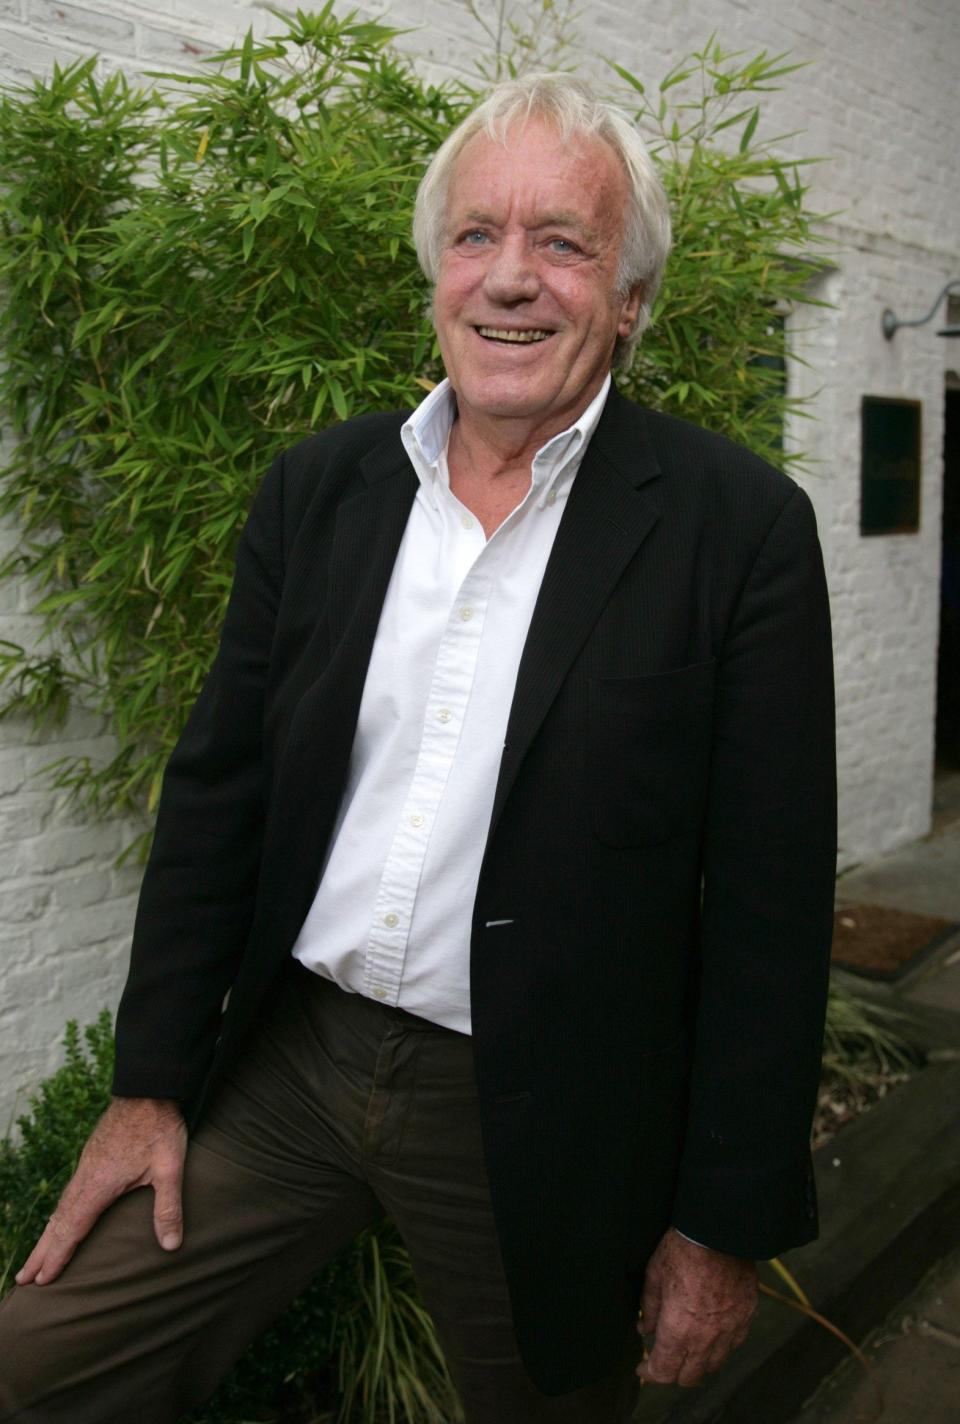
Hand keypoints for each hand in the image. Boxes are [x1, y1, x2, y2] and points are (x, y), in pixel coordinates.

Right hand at [15, 1096, 186, 1286]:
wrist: (148, 1088)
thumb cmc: (159, 1128)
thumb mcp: (169, 1168)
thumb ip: (168, 1207)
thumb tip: (171, 1246)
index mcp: (98, 1186)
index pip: (72, 1229)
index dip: (57, 1256)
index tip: (41, 1281)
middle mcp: (85, 1178)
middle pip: (58, 1222)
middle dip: (42, 1252)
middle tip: (24, 1280)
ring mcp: (87, 1165)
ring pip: (61, 1206)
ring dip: (48, 1233)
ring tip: (36, 1257)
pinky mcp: (93, 1156)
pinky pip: (69, 1192)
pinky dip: (60, 1213)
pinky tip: (63, 1216)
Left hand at [636, 1228, 756, 1386]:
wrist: (720, 1231)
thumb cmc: (682, 1249)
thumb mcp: (655, 1274)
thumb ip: (648, 1307)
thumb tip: (643, 1329)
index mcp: (678, 1328)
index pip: (664, 1371)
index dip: (650, 1373)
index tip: (642, 1367)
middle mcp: (706, 1337)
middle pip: (690, 1376)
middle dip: (673, 1373)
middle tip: (664, 1359)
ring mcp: (730, 1329)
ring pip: (714, 1364)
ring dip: (698, 1362)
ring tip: (688, 1348)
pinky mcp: (746, 1316)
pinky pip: (734, 1343)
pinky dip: (721, 1345)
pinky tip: (712, 1332)